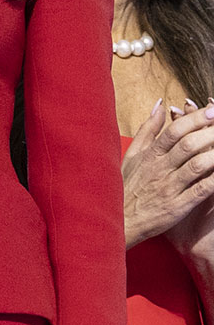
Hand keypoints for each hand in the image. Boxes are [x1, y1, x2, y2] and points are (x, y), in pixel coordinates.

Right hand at [123, 97, 213, 247]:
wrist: (119, 219)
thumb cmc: (125, 185)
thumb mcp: (132, 154)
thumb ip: (148, 129)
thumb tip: (161, 105)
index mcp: (149, 154)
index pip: (174, 131)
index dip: (194, 119)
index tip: (211, 110)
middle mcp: (159, 168)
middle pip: (188, 145)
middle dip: (210, 132)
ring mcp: (169, 187)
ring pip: (197, 165)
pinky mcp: (178, 206)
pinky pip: (201, 190)